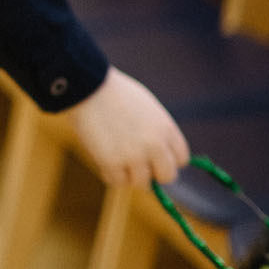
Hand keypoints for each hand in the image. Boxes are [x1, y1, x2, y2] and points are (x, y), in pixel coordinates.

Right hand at [66, 67, 188, 189]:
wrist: (87, 86)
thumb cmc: (115, 93)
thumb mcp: (147, 109)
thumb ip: (157, 131)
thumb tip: (158, 156)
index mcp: (166, 129)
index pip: (181, 160)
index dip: (166, 159)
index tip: (154, 156)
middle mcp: (155, 145)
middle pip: (167, 176)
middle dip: (153, 172)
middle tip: (137, 164)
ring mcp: (133, 155)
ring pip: (141, 183)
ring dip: (129, 174)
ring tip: (116, 158)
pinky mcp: (111, 162)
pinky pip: (117, 182)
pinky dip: (110, 174)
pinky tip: (104, 160)